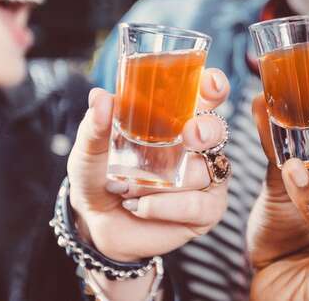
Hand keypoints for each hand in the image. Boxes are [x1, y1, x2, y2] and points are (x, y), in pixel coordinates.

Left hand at [67, 68, 230, 262]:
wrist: (96, 223)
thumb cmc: (98, 177)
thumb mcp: (90, 150)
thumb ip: (96, 125)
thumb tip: (100, 98)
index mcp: (176, 120)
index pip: (206, 97)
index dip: (213, 86)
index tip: (209, 85)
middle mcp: (197, 146)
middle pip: (217, 130)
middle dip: (207, 130)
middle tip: (189, 135)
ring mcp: (206, 178)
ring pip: (200, 172)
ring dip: (160, 182)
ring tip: (128, 189)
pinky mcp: (206, 211)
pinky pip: (197, 204)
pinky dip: (165, 206)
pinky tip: (141, 207)